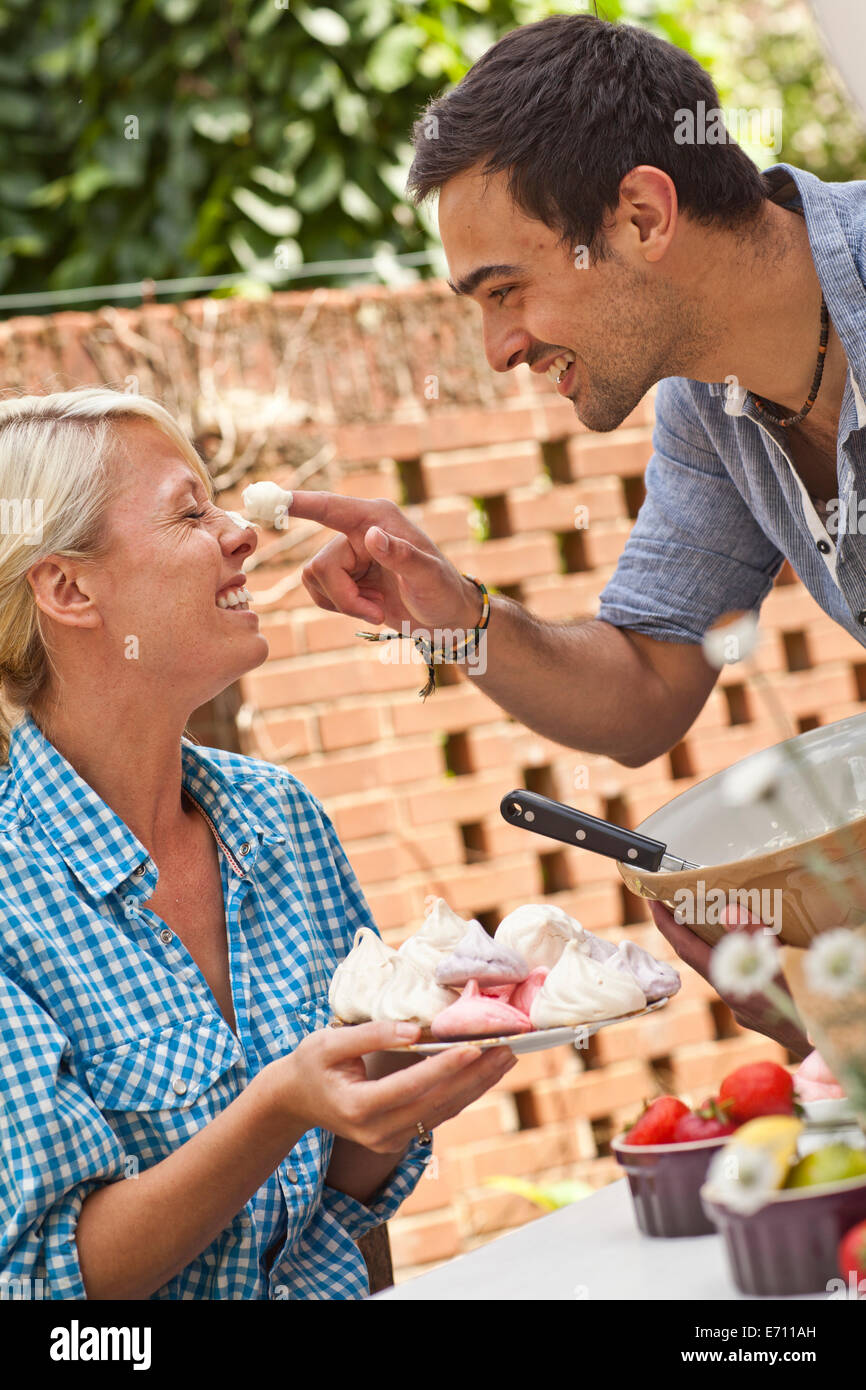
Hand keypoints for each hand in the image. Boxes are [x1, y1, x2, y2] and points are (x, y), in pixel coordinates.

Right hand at [263, 1020, 516, 1153]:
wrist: (295, 1100)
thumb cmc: (311, 1064)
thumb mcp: (328, 1042)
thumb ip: (370, 1035)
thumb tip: (415, 1030)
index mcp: (358, 1108)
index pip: (410, 1086)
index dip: (444, 1067)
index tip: (474, 1047)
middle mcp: (377, 1132)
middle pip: (436, 1103)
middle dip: (475, 1076)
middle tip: (507, 1048)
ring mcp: (389, 1140)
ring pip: (443, 1112)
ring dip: (478, 1086)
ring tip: (506, 1057)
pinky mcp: (398, 1139)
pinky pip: (437, 1115)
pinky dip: (464, 1093)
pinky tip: (484, 1073)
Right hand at [289, 491, 482, 632]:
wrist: (446, 619)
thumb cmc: (443, 594)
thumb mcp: (429, 578)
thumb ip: (402, 556)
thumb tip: (370, 535)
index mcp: (378, 518)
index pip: (329, 507)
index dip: (298, 503)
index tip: (266, 496)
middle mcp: (359, 529)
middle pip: (320, 565)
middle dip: (344, 598)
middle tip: (376, 612)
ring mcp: (349, 553)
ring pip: (314, 579)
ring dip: (343, 603)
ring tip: (376, 609)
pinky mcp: (344, 575)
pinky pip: (318, 591)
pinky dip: (340, 607)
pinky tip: (369, 608)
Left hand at [648, 899, 809, 1057]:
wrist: (826, 1055)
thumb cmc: (807, 1012)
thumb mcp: (784, 969)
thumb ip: (755, 940)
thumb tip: (728, 912)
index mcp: (730, 983)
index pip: (686, 948)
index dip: (665, 923)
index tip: (650, 898)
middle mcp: (732, 997)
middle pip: (701, 957)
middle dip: (689, 928)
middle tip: (681, 899)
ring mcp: (745, 1008)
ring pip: (726, 969)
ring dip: (719, 945)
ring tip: (721, 917)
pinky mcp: (759, 1014)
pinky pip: (744, 979)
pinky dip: (743, 961)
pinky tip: (758, 950)